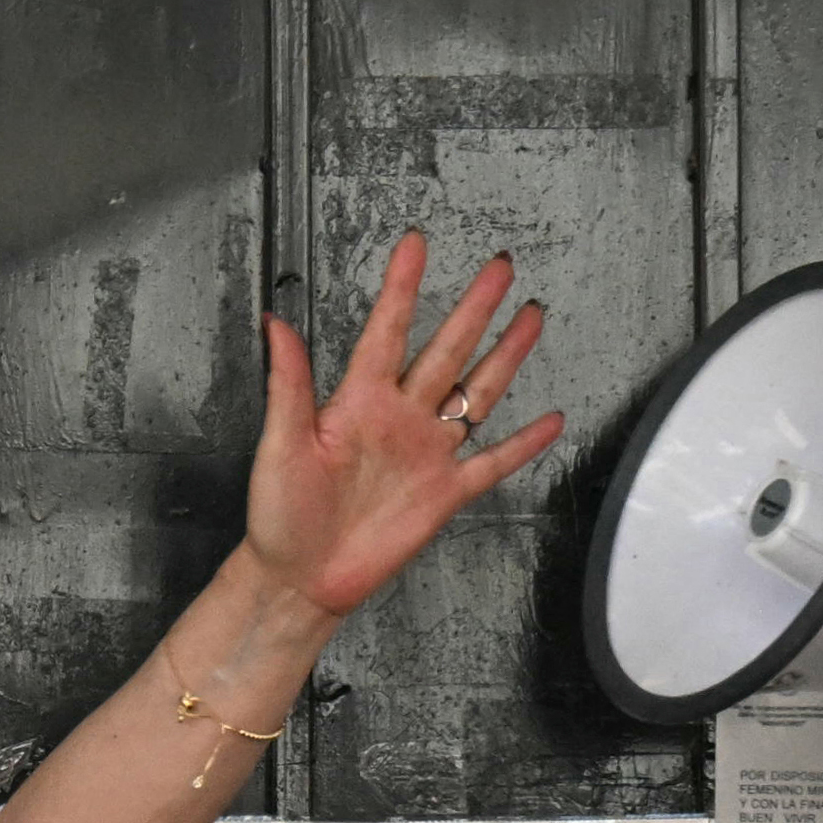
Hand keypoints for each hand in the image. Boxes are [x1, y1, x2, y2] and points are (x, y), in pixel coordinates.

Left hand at [245, 235, 560, 621]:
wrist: (300, 578)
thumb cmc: (280, 514)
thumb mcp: (279, 443)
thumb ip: (287, 382)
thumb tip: (274, 322)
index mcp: (358, 400)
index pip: (387, 330)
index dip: (403, 287)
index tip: (416, 244)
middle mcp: (399, 418)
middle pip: (448, 350)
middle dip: (475, 307)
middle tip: (499, 267)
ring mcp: (427, 454)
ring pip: (477, 393)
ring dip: (506, 355)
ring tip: (530, 317)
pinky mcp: (445, 494)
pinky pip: (493, 462)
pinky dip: (523, 444)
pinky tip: (549, 420)